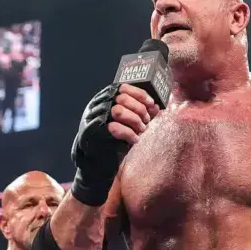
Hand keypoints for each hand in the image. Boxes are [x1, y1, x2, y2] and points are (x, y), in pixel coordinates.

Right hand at [70, 83, 159, 205]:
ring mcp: (93, 118)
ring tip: (141, 130)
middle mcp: (97, 106)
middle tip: (146, 121)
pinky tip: (134, 140)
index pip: (123, 87)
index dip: (139, 94)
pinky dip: (129, 134)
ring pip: (119, 111)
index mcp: (104, 99)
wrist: (97, 161)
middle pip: (122, 98)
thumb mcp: (129, 124)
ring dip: (135, 121)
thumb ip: (140, 113)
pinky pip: (114, 128)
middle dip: (139, 109)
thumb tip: (156, 106)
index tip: (151, 103)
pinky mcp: (93, 132)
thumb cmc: (115, 140)